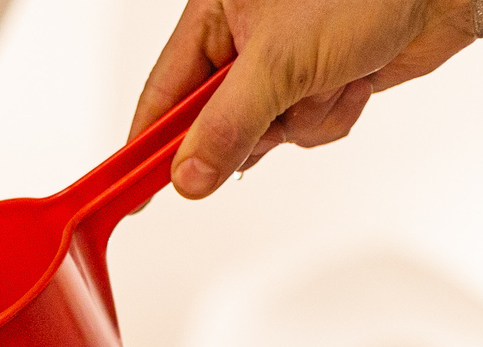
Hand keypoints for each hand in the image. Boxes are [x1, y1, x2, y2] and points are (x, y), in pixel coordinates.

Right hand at [133, 0, 479, 194]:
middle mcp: (242, 41)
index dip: (146, 146)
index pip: (162, 94)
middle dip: (251, 131)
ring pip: (266, 135)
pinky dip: (331, 116)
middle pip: (213, 124)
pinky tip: (353, 80)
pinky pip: (305, 130)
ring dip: (303, 121)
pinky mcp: (318, 85)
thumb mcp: (279, 63)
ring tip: (330, 80)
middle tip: (273, 121)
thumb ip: (226, 126)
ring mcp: (282, 68)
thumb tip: (187, 176)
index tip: (128, 192)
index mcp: (214, 15)